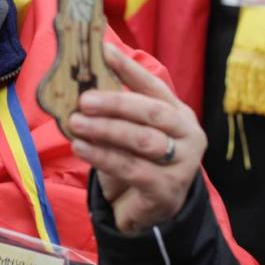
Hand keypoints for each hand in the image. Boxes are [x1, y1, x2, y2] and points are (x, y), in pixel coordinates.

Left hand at [68, 43, 205, 234]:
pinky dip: (103, 156)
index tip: (103, 51)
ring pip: (142, 140)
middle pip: (151, 112)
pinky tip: (81, 148)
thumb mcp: (129, 132)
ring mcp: (182, 163)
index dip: (129, 68)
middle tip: (84, 99)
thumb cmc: (138, 162)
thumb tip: (80, 87)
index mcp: (179, 113)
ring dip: (106, 129)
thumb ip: (116, 112)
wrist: (150, 212)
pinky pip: (132, 168)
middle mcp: (187, 135)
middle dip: (115, 103)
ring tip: (76, 123)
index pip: (153, 86)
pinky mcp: (167, 189)